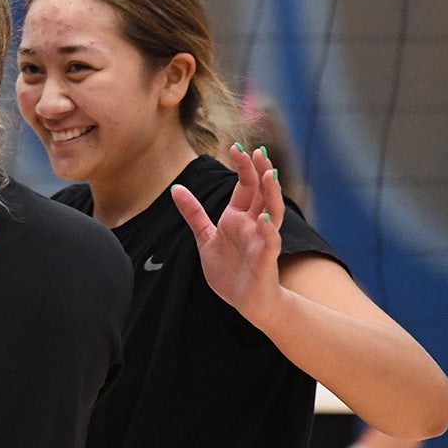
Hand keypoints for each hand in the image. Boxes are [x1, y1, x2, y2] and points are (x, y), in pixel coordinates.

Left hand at [171, 144, 285, 323]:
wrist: (246, 301)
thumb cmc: (230, 269)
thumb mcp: (205, 238)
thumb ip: (193, 213)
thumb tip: (175, 187)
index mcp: (238, 217)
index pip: (245, 186)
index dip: (243, 167)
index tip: (236, 146)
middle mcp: (253, 225)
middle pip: (260, 193)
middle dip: (260, 172)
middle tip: (257, 151)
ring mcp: (261, 240)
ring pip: (271, 212)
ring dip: (271, 194)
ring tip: (269, 174)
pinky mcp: (265, 260)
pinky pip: (269, 242)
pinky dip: (267, 230)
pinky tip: (262, 217)